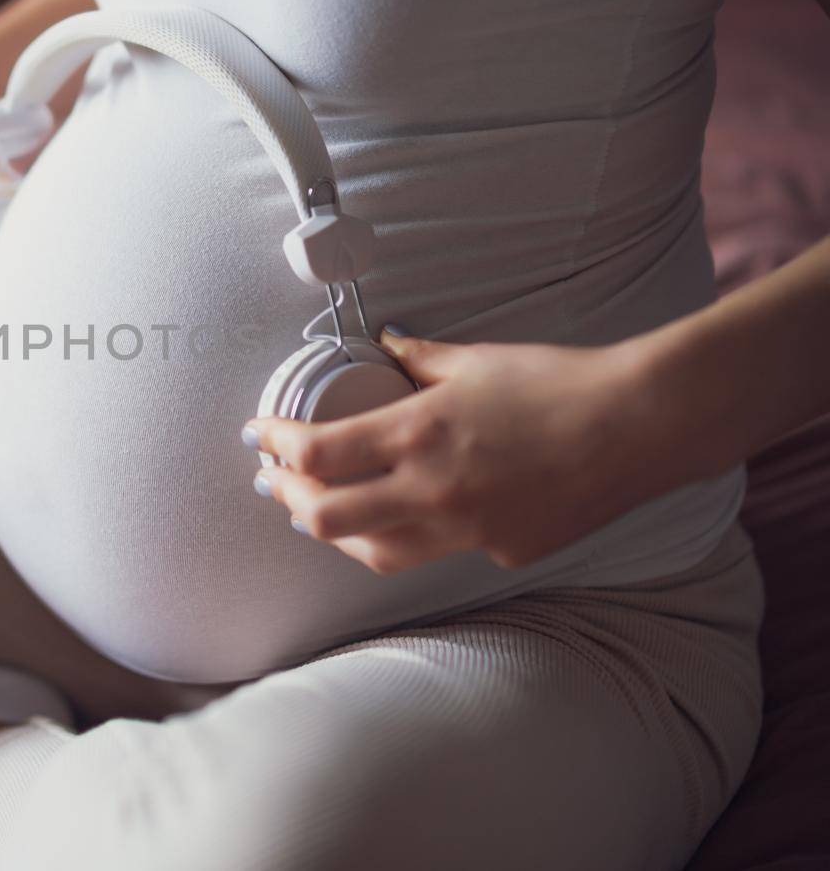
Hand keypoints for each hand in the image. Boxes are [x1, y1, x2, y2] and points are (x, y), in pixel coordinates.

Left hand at [243, 329, 660, 575]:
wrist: (638, 427)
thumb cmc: (559, 384)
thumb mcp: (475, 361)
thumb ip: (417, 358)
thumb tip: (383, 344)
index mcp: (417, 435)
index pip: (315, 454)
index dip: (274, 447)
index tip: (258, 436)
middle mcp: (431, 492)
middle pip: (323, 519)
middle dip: (285, 500)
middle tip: (273, 483)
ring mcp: (465, 531)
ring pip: (374, 552)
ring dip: (337, 532)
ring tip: (319, 512)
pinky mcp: (500, 552)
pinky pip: (438, 551)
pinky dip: (412, 534)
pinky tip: (408, 515)